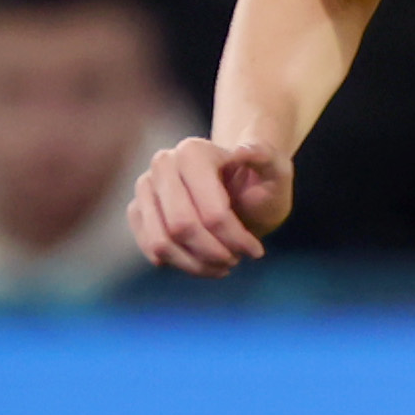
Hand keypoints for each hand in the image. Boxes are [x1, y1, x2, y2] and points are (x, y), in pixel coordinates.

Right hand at [131, 137, 293, 273]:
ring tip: (222, 263)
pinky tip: (203, 262)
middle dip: (214, 253)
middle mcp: (163, 164)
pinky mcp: (138, 210)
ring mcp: (145, 187)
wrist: (240, 189)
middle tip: (236, 259)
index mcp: (193, 151)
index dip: (235, 239)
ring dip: (196, 264)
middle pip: (182, 227)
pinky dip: (180, 264)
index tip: (256, 251)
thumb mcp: (277, 170)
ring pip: (161, 243)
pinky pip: (151, 249)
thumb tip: (243, 150)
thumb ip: (266, 157)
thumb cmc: (261, 181)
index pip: (211, 211)